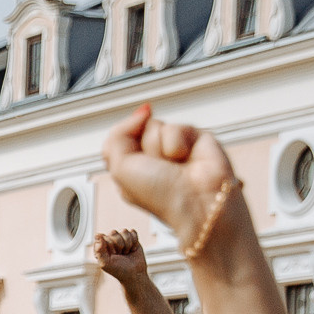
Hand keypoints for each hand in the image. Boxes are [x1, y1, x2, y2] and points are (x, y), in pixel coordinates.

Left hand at [91, 227, 146, 279]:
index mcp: (101, 246)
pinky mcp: (131, 238)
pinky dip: (134, 241)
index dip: (110, 246)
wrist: (134, 273)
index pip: (103, 237)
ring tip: (126, 252)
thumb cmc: (118, 269)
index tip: (113, 255)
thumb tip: (97, 234)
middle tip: (120, 254)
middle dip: (119, 245)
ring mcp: (121, 238)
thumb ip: (99, 249)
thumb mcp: (105, 263)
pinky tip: (132, 249)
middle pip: (113, 232)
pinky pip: (132, 232)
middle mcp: (110, 241)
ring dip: (127, 244)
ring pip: (124, 231)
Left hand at [100, 105, 238, 255]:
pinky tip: (187, 159)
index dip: (124, 145)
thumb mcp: (120, 168)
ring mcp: (172, 146)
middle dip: (144, 148)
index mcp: (131, 167)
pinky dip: (178, 144)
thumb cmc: (159, 195)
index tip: (135, 163)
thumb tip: (142, 112)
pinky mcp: (194, 137)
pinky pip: (177, 127)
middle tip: (157, 168)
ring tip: (174, 165)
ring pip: (156, 126)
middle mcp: (151, 156)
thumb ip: (117, 136)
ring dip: (161, 148)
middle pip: (137, 128)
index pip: (119, 137)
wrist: (197, 201)